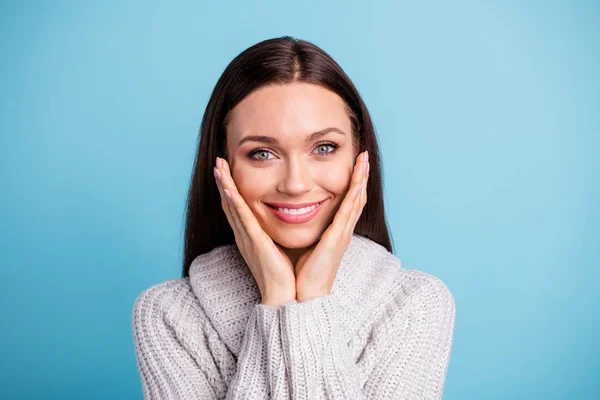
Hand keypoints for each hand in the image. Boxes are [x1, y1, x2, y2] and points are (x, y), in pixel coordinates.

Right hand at [214, 157, 295, 306]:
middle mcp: (245, 236)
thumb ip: (274, 234)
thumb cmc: (285, 275)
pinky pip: (243, 220)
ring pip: (232, 207)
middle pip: (230, 204)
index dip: (230, 189)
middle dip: (223, 182)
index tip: (226, 170)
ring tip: (218, 167)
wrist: (285, 298)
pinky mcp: (256, 244)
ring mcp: (248, 239)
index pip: (237, 208)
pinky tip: (229, 189)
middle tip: (218, 161)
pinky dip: (235, 203)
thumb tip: (284, 220)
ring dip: (225, 186)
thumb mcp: (277, 248)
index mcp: (250, 237)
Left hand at [294, 151, 369, 301]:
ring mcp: (342, 234)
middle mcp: (342, 231)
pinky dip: (355, 190)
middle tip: (364, 154)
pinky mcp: (337, 238)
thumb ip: (305, 232)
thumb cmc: (301, 275)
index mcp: (335, 233)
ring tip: (364, 158)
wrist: (303, 297)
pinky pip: (349, 209)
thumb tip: (295, 218)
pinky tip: (357, 176)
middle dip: (361, 175)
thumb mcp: (305, 247)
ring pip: (356, 199)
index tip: (355, 164)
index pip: (347, 202)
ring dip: (362, 177)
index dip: (353, 183)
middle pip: (357, 197)